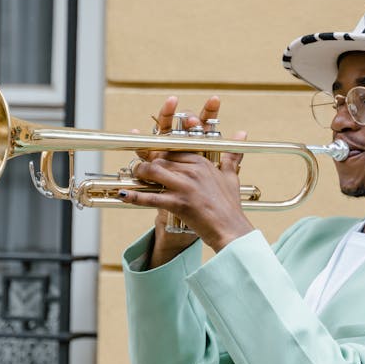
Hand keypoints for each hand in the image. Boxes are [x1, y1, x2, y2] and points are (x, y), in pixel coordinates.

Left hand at [119, 96, 253, 264]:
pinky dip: (135, 197)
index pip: (173, 149)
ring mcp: (186, 186)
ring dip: (140, 174)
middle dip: (147, 163)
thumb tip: (242, 133)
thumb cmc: (230, 206)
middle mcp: (193, 170)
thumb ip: (232, 156)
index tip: (150, 154)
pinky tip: (123, 195)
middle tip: (138, 168)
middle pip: (160, 159)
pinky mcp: (179, 203)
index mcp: (202, 162)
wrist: (231, 230)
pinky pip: (151, 198)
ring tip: (134, 177)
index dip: (159, 152)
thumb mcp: (231, 177)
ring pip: (153, 172)